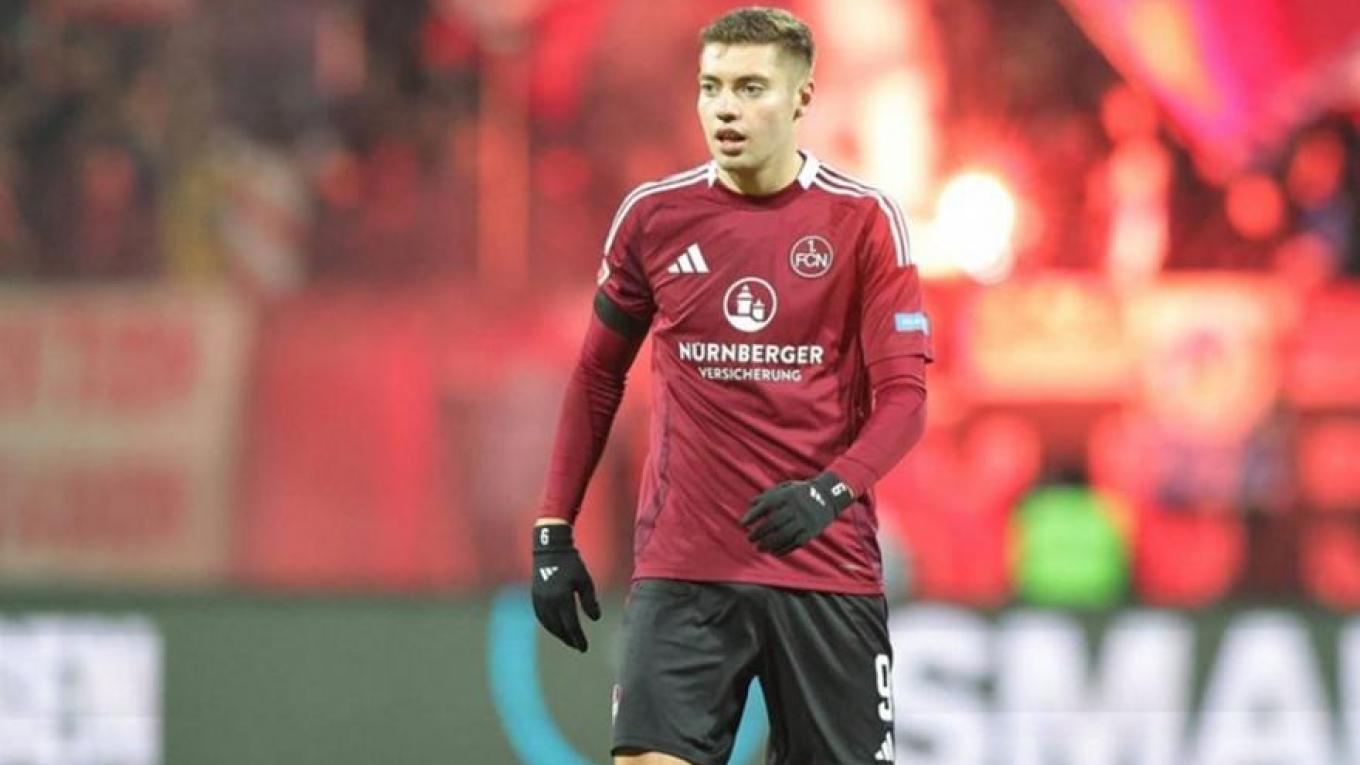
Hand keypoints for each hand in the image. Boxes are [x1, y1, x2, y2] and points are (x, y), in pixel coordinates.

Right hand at [531, 523, 600, 651]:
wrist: (550, 548)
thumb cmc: (572, 564)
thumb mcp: (585, 581)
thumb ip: (590, 601)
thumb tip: (595, 619)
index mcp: (562, 598)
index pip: (571, 625)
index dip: (578, 638)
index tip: (584, 648)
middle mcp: (548, 602)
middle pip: (558, 628)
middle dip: (568, 639)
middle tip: (577, 646)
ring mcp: (539, 599)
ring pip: (548, 624)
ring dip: (558, 633)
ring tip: (568, 639)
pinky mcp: (534, 596)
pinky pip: (541, 617)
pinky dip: (549, 625)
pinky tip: (556, 628)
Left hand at [740, 472, 854, 554]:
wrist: (828, 495)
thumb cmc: (801, 492)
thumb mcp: (785, 488)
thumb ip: (768, 495)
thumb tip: (750, 504)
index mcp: (787, 495)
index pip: (766, 505)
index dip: (753, 516)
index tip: (743, 524)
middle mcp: (796, 507)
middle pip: (773, 522)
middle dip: (759, 532)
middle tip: (749, 538)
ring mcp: (804, 520)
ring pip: (783, 535)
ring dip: (769, 544)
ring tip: (759, 548)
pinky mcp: (811, 531)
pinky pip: (795, 543)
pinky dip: (783, 548)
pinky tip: (774, 551)